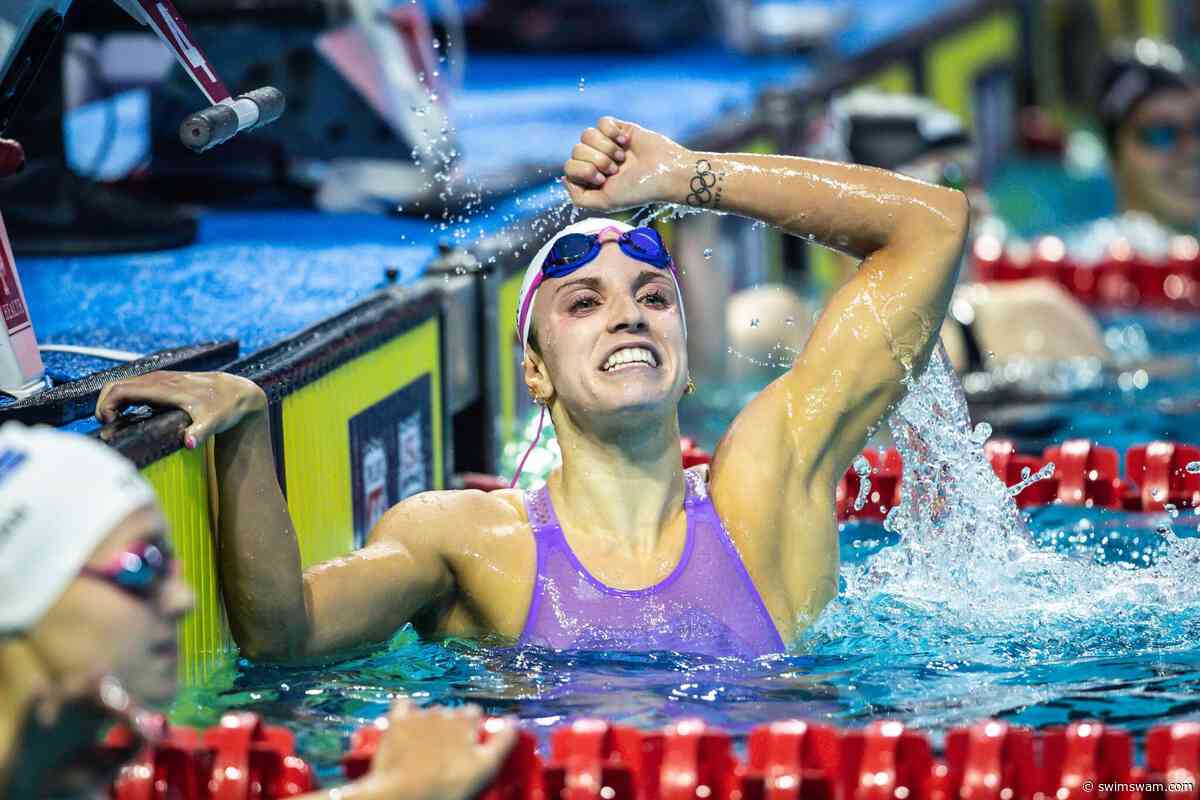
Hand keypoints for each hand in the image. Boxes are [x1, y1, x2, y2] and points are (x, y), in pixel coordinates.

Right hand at [96, 371, 266, 449]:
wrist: (238, 392)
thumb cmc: (225, 408)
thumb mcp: (215, 422)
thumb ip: (201, 432)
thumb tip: (189, 443)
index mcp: (165, 388)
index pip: (123, 389)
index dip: (108, 404)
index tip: (109, 422)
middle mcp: (160, 380)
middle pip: (118, 385)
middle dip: (104, 403)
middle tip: (108, 425)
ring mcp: (161, 379)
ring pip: (126, 384)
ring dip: (113, 401)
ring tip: (114, 422)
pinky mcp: (164, 382)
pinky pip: (136, 386)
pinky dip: (124, 398)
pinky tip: (127, 414)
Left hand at [355, 701, 516, 799]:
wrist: (405, 796)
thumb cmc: (448, 786)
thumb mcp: (485, 768)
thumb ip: (503, 741)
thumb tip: (513, 721)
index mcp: (467, 720)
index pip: (475, 714)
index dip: (474, 730)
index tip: (471, 747)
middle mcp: (444, 712)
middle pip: (453, 714)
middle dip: (453, 729)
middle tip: (450, 755)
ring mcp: (419, 715)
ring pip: (430, 713)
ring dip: (431, 726)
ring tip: (427, 751)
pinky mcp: (397, 722)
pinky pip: (403, 706)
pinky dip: (407, 713)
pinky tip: (408, 725)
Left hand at [563, 116, 689, 210]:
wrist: (666, 172)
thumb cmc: (639, 190)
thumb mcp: (606, 202)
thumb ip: (579, 197)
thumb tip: (564, 178)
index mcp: (590, 180)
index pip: (569, 167)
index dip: (584, 170)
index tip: (603, 179)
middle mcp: (596, 161)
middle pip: (576, 150)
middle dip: (598, 160)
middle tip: (616, 169)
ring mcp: (606, 144)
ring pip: (587, 134)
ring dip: (606, 147)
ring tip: (622, 157)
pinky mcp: (618, 129)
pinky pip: (602, 122)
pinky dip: (613, 132)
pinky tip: (626, 142)